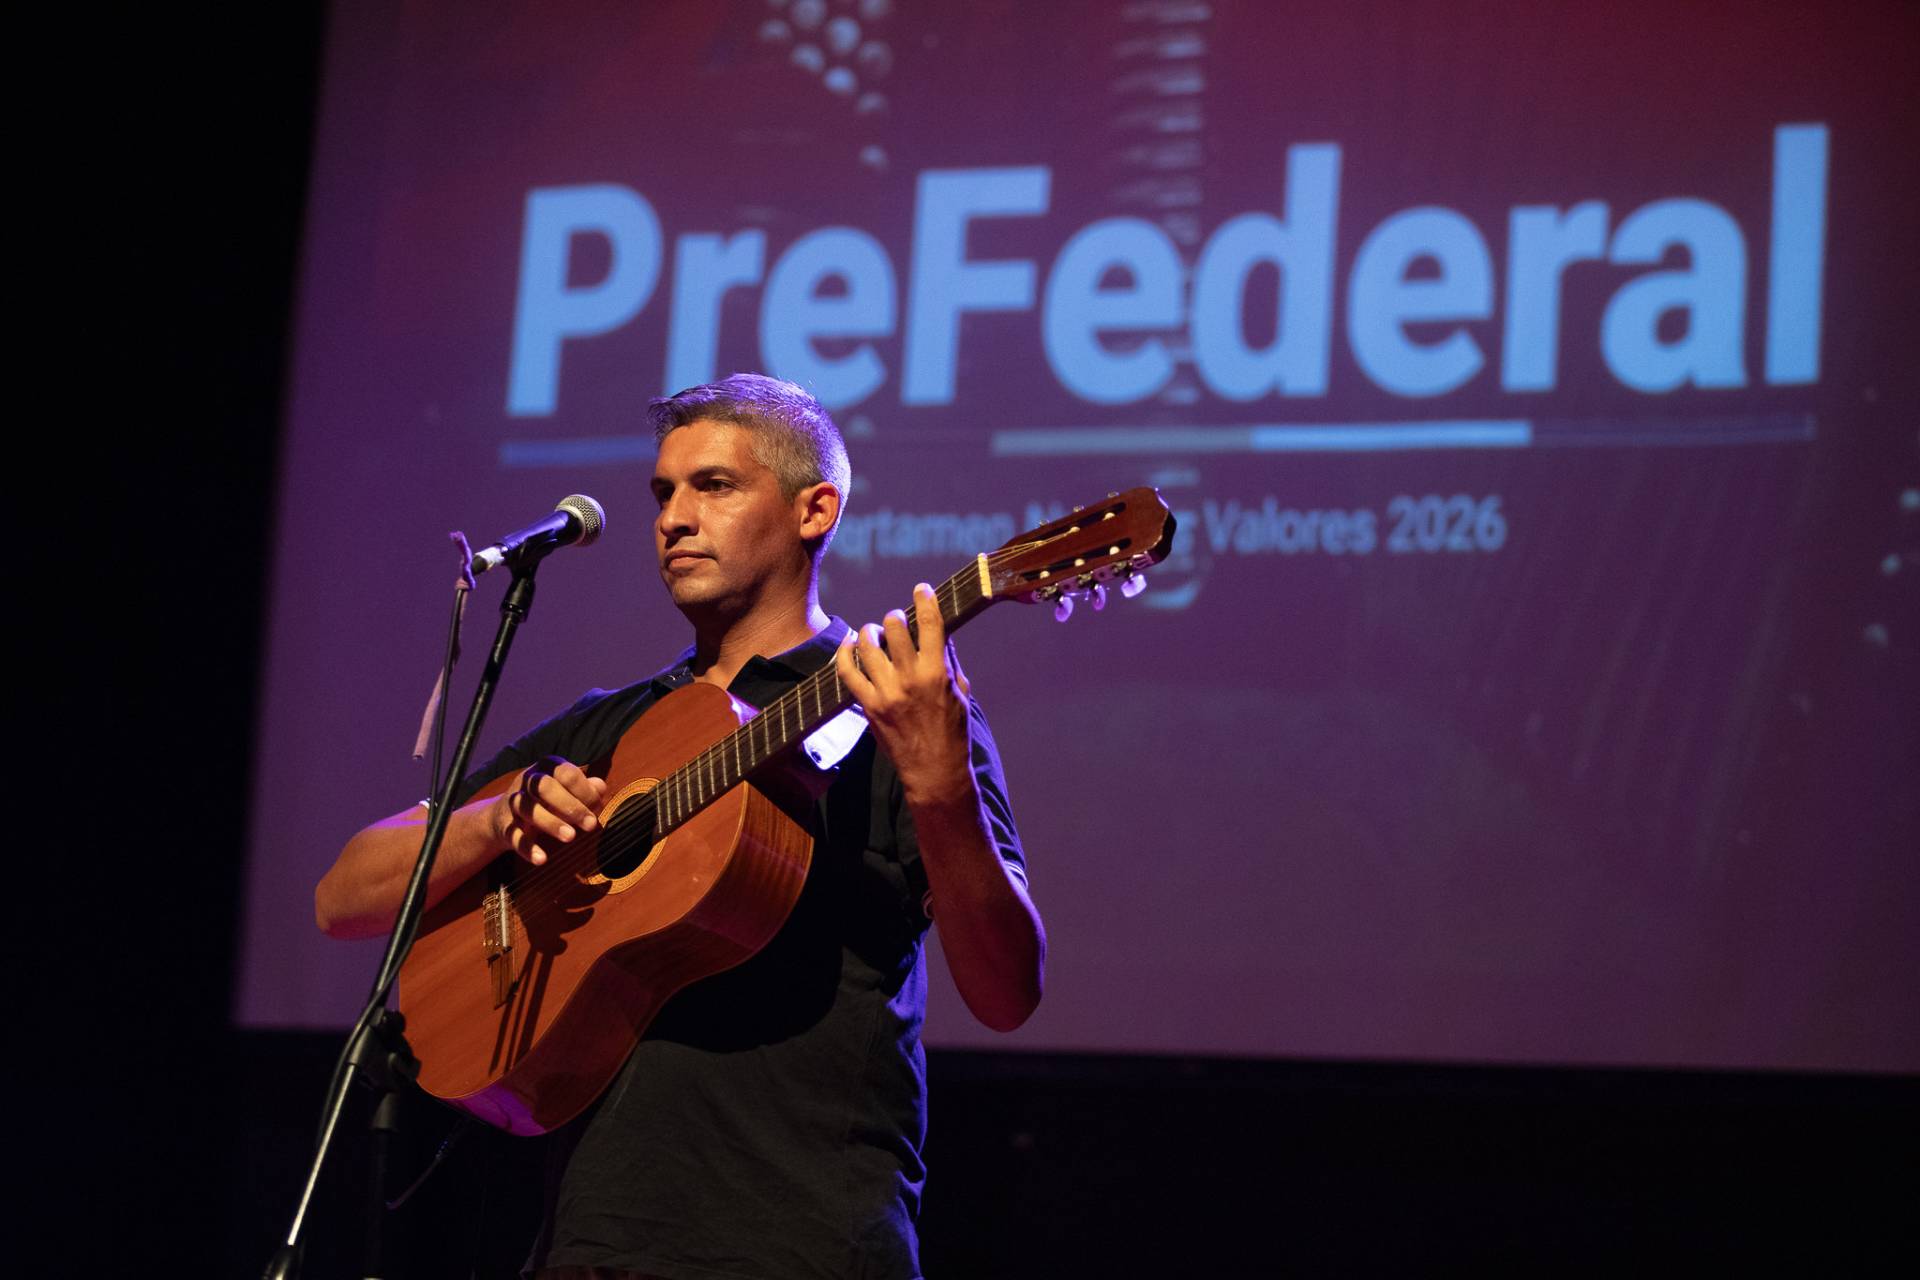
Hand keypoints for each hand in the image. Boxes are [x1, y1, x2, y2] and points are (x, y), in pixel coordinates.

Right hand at [491, 755, 606, 865]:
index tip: (596, 808)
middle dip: (570, 805)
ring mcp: (513, 802)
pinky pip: (513, 835)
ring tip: (570, 837)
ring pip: (527, 808)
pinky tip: (542, 859)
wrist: (502, 816)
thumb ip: (586, 789)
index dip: (584, 790)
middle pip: (544, 786)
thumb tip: (600, 788)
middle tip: (590, 825)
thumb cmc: (547, 801)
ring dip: (550, 823)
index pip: (566, 773)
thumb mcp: (567, 791)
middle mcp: (527, 781)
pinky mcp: (503, 825)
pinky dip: (527, 847)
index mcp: (547, 768)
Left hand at [836, 584, 973, 806]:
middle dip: (895, 618)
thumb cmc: (953, 731)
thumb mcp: (960, 691)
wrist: (934, 770)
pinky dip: (845, 654)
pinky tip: (849, 646)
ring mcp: (886, 692)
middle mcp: (910, 678)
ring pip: (868, 645)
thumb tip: (940, 633)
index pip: (930, 623)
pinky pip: (847, 672)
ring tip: (873, 632)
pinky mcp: (869, 706)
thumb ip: (947, 659)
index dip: (925, 599)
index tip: (921, 589)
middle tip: (896, 622)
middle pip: (894, 627)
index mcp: (938, 672)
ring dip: (870, 631)